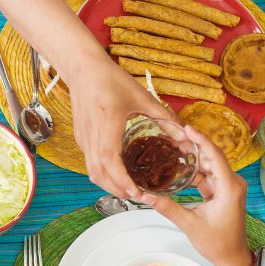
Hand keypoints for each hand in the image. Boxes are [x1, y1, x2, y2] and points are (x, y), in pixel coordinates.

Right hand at [67, 55, 175, 198]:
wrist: (83, 69)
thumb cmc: (111, 78)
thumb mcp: (141, 96)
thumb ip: (164, 118)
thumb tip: (184, 139)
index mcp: (108, 120)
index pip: (109, 158)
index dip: (121, 178)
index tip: (136, 191)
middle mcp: (92, 131)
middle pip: (97, 172)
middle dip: (116, 189)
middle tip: (138, 196)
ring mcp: (83, 136)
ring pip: (91, 170)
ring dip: (108, 184)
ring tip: (130, 189)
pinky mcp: (80, 137)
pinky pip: (89, 162)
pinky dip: (103, 173)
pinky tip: (118, 173)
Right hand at [139, 125, 251, 265]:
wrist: (232, 257)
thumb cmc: (217, 242)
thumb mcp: (189, 223)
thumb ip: (166, 207)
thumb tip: (144, 195)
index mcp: (229, 188)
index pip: (214, 155)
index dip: (200, 140)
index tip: (186, 128)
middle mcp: (232, 184)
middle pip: (212, 157)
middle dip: (193, 145)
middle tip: (173, 136)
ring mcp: (228, 188)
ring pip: (210, 165)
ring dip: (194, 157)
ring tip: (174, 148)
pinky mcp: (223, 192)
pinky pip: (209, 175)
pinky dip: (196, 169)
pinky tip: (181, 166)